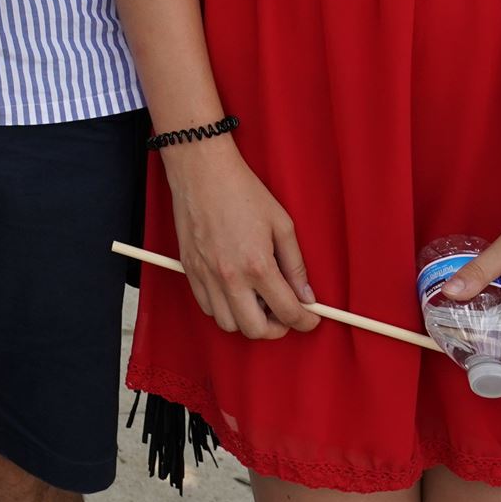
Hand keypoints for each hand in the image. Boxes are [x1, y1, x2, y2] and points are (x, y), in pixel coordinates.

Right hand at [161, 136, 319, 338]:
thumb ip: (296, 264)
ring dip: (247, 320)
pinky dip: (224, 308)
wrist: (201, 172)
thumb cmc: (242, 191)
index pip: (288, 311)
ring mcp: (206, 275)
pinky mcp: (189, 270)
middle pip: (255, 330)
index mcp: (258, 265)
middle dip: (276, 328)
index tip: (311, 318)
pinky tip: (235, 290)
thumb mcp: (282, 224)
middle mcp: (230, 277)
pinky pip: (207, 307)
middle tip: (284, 313)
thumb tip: (306, 294)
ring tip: (257, 300)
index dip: (306, 321)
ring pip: (228, 324)